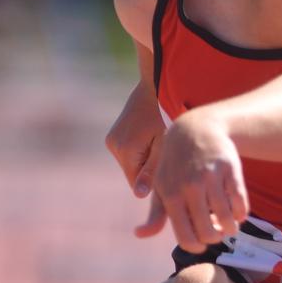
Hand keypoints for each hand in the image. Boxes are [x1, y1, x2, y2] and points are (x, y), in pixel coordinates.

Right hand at [105, 80, 164, 197]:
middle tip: (169, 159)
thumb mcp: (164, 144)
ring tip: (161, 147)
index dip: (154, 184)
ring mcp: (111, 140)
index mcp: (126, 150)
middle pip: (133, 175)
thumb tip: (139, 195)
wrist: (154, 88)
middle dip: (149, 173)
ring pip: (130, 165)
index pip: (137, 184)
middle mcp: (113, 146)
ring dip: (145, 163)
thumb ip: (152, 170)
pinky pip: (128, 155)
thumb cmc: (166, 115)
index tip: (170, 177)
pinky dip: (140, 153)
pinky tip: (152, 141)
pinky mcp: (113, 136)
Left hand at [135, 108, 249, 250]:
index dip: (197, 247)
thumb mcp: (161, 185)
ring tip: (229, 223)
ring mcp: (211, 177)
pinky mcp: (230, 169)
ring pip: (228, 221)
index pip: (187, 239)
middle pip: (209, 234)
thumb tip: (139, 234)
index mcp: (171, 196)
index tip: (201, 241)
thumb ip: (155, 214)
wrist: (196, 129)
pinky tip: (237, 211)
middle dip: (215, 238)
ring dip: (231, 228)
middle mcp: (190, 187)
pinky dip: (241, 214)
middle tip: (217, 230)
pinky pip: (241, 204)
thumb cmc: (176, 163)